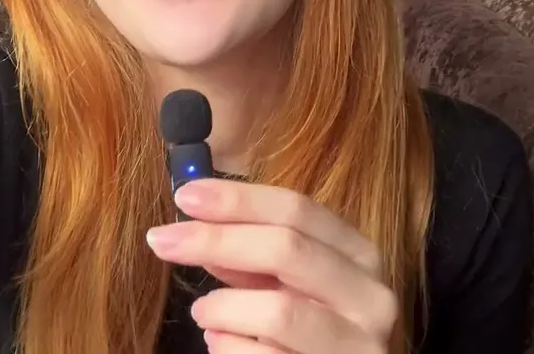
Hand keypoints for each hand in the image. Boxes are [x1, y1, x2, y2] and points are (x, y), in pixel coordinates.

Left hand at [145, 178, 397, 352]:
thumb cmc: (309, 334)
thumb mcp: (289, 286)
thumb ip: (253, 257)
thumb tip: (198, 227)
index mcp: (360, 256)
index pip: (298, 210)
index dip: (238, 199)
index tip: (185, 195)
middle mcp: (371, 297)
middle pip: (288, 249)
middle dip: (217, 240)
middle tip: (162, 240)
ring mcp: (359, 346)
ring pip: (278, 311)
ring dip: (222, 308)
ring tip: (203, 314)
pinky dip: (229, 348)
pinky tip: (221, 345)